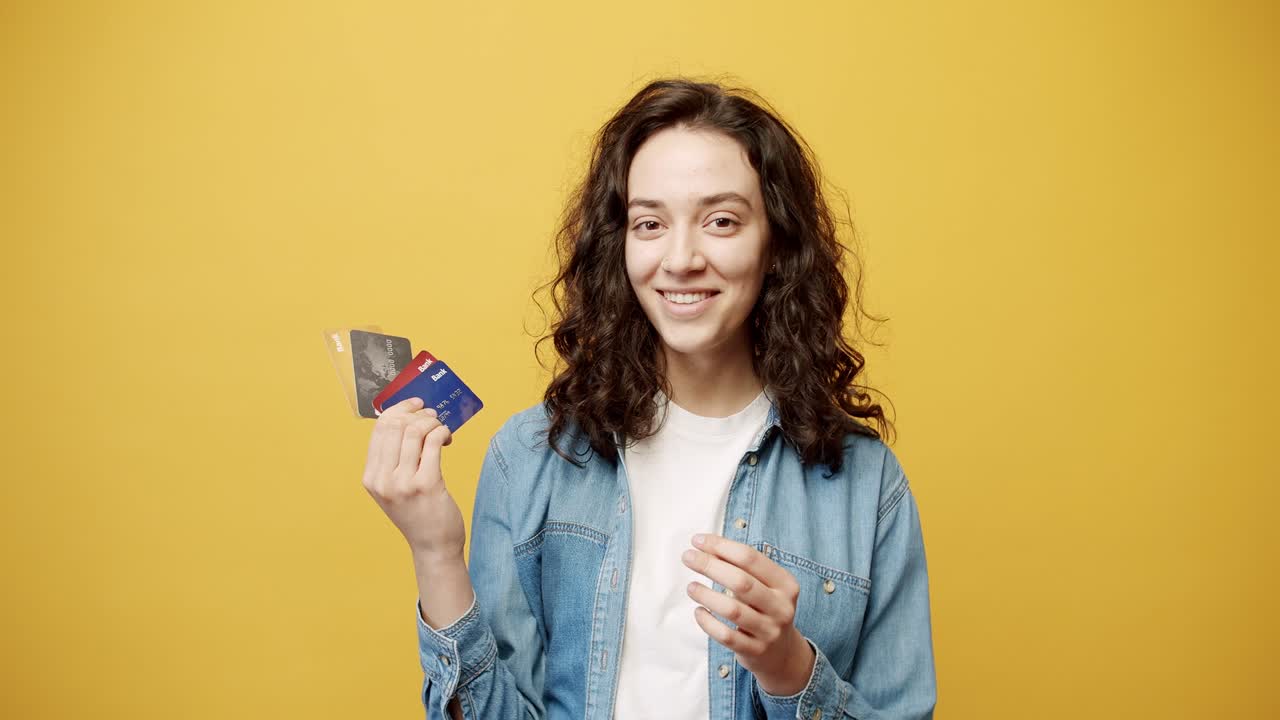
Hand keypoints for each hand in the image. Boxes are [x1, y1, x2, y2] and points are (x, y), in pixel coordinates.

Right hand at [361, 396, 463, 559]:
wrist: (432, 546)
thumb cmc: (418, 514)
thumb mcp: (393, 489)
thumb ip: (392, 460)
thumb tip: (406, 420)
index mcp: (370, 477)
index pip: (379, 430)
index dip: (399, 410)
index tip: (415, 405)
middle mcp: (382, 479)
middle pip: (395, 425)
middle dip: (417, 413)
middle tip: (432, 416)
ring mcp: (403, 483)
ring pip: (415, 430)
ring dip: (432, 422)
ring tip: (441, 429)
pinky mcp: (426, 484)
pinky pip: (433, 442)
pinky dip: (442, 432)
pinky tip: (447, 438)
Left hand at [683, 534, 815, 696]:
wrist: (782, 653)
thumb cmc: (765, 608)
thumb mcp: (765, 586)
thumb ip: (742, 567)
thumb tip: (705, 546)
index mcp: (785, 583)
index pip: (750, 558)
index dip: (721, 546)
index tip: (697, 540)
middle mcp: (781, 606)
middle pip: (741, 581)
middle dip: (710, 566)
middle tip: (687, 557)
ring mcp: (769, 631)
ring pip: (733, 610)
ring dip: (706, 595)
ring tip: (691, 587)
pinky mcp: (755, 651)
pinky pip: (726, 636)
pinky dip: (708, 623)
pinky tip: (699, 612)